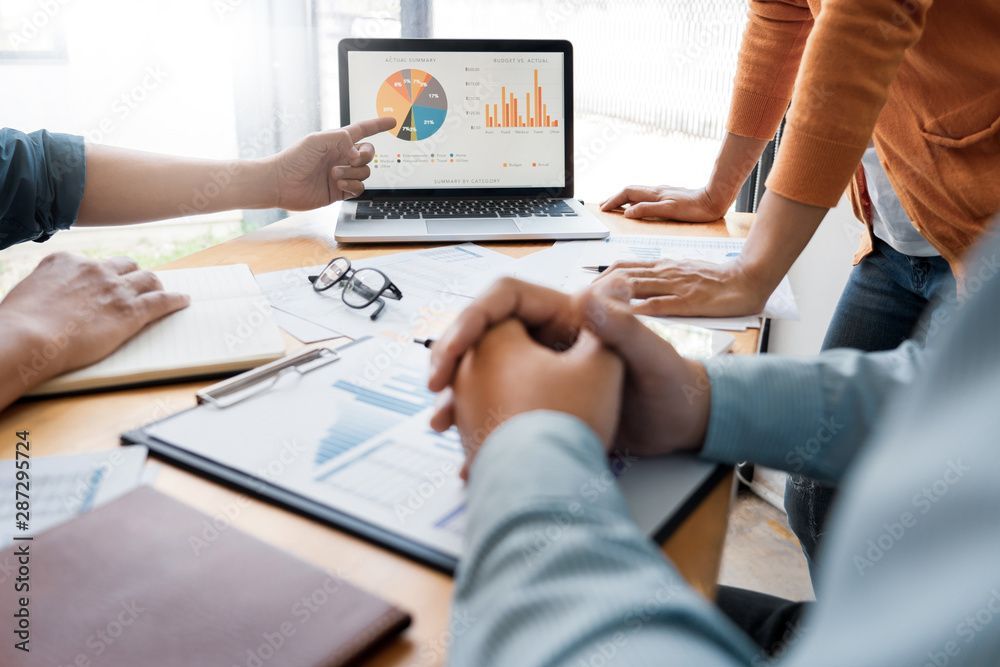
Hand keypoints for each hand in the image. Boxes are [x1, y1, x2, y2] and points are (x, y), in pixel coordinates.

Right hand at [0, 253, 189, 392]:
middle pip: (126, 266)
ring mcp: (115, 288)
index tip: (105, 283)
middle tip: (138, 285)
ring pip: (147, 279)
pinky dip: (175, 300)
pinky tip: (183, 301)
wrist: (28, 338)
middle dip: (132, 275)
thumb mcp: (27, 293)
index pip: (92, 263)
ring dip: (155, 285)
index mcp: (66, 262)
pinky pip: (162, 300)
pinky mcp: (131, 310)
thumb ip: (46, 289)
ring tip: (161, 292)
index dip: (101, 275)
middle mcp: (94, 269)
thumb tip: (48, 298)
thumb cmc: (19, 325)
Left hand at [265, 117, 396, 209]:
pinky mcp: (340, 192)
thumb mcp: (318, 140)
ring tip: (334, 175)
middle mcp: (342, 157)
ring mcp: (342, 174)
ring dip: (352, 173)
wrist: (281, 184)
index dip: (378, 125)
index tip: (392, 121)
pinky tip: (338, 185)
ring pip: (365, 173)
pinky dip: (352, 186)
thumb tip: (357, 153)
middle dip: (364, 157)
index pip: (363, 130)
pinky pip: (359, 188)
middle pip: (369, 154)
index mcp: (338, 141)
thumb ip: (342, 139)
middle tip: (349, 159)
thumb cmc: (294, 158)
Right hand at [428, 276, 710, 457]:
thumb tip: (593, 290)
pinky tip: (467, 450)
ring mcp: (542, 368)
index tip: (450, 352)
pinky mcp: (541, 400)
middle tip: (435, 387)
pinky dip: (479, 423)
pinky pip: (498, 404)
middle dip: (453, 359)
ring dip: (459, 395)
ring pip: (485, 372)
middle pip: (484, 335)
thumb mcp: (651, 356)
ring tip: (441, 423)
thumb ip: (624, 327)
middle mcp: (549, 336)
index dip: (470, 321)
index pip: (503, 300)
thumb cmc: (673, 384)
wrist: (681, 426)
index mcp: (568, 314)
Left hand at [593, 258, 769, 317]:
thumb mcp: (683, 273)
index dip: (600, 277)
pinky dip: (637, 311)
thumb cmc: (717, 280)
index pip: (623, 267)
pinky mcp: (688, 301)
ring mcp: (675, 286)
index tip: (584, 290)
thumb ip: (661, 279)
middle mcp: (665, 272)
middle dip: (596, 288)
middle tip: (578, 301)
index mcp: (663, 266)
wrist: (748, 279)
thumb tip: (635, 287)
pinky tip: (621, 318)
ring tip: (590, 308)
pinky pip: (658, 304)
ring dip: (609, 296)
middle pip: (621, 275)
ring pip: (635, 286)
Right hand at [600, 185, 725, 221]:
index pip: (627, 193)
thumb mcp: (669, 211)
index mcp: (654, 194)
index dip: (613, 200)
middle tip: (603, 205)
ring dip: (624, 198)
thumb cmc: (694, 208)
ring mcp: (663, 192)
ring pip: (638, 192)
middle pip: (630, 191)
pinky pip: (647, 196)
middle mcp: (657, 191)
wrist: (714, 200)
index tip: (603, 208)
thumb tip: (627, 213)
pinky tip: (639, 204)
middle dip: (615, 197)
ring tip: (616, 205)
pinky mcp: (670, 196)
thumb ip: (647, 210)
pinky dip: (636, 200)